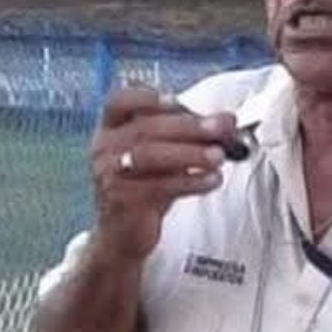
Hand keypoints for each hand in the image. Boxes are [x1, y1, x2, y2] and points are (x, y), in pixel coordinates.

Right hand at [89, 87, 236, 262]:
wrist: (122, 234)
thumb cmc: (145, 187)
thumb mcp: (161, 156)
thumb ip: (188, 136)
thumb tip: (227, 121)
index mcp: (110, 129)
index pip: (118, 101)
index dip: (146, 97)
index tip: (177, 100)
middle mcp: (104, 148)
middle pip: (146, 127)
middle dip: (188, 126)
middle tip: (220, 127)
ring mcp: (109, 174)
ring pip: (152, 155)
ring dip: (191, 153)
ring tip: (219, 156)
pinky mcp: (124, 201)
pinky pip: (161, 186)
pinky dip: (191, 181)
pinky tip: (212, 180)